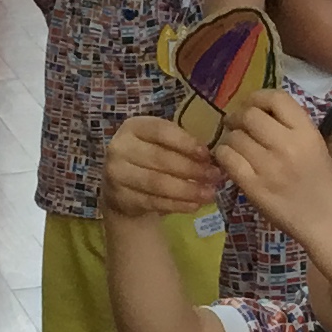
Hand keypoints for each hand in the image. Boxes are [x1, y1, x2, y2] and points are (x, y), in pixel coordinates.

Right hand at [103, 113, 221, 218]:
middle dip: (191, 169)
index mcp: (133, 127)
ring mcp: (116, 174)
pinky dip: (176, 205)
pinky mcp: (120, 198)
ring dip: (187, 189)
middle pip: (159, 158)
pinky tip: (194, 205)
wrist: (122, 186)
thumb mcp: (162, 143)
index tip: (207, 154)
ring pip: (157, 183)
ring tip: (209, 194)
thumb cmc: (150, 158)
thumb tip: (215, 159)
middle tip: (215, 176)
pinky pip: (153, 202)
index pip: (161, 131)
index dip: (186, 143)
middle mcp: (120, 148)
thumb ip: (182, 146)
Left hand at [215, 89, 331, 244]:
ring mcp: (269, 166)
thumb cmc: (323, 183)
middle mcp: (287, 144)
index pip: (276, 98)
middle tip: (235, 125)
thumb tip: (257, 111)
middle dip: (237, 117)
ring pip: (234, 136)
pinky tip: (230, 160)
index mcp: (307, 131)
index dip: (257, 97)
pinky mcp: (253, 186)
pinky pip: (227, 158)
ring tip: (235, 146)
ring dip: (230, 138)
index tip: (252, 106)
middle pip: (249, 115)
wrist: (328, 221)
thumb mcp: (314, 145)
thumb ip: (290, 127)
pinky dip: (223, 155)